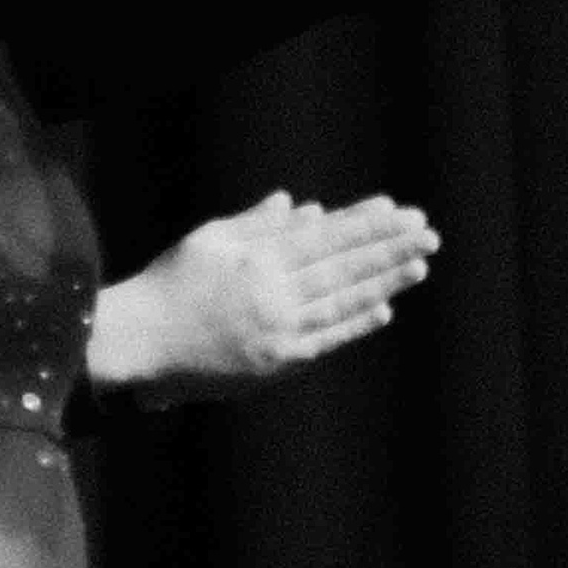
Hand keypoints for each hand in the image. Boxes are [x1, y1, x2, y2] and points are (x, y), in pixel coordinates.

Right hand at [97, 189, 439, 396]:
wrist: (140, 341)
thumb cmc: (170, 284)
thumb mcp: (209, 240)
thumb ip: (257, 225)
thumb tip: (298, 205)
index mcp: (259, 259)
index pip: (327, 237)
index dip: (367, 225)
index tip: (400, 213)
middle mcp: (274, 293)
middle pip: (344, 266)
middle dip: (389, 248)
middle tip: (428, 234)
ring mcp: (278, 330)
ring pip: (342, 300)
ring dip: (384, 282)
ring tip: (419, 265)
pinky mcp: (275, 362)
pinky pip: (325, 339)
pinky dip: (355, 323)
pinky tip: (383, 309)